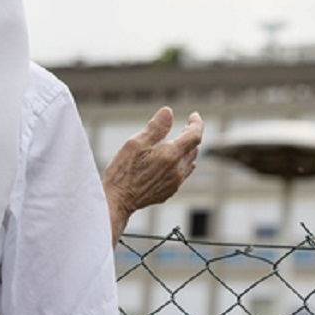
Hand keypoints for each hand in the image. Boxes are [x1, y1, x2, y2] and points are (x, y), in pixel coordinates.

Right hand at [103, 107, 202, 240]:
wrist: (117, 202)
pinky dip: (181, 163)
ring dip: (187, 150)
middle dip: (191, 134)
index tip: (193, 115)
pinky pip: (182, 174)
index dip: (197, 123)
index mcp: (171, 156)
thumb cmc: (122, 172)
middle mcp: (177, 171)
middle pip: (193, 148)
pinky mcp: (169, 192)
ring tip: (179, 141)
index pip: (194, 135)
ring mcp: (174, 183)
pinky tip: (173, 161)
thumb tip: (168, 112)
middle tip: (185, 125)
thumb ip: (155, 128)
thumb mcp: (135, 144)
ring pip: (189, 162)